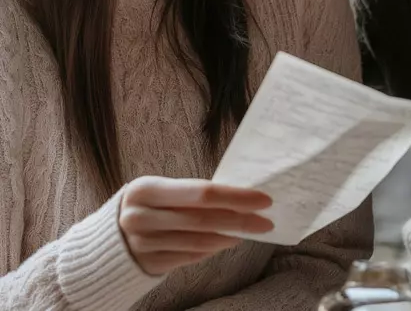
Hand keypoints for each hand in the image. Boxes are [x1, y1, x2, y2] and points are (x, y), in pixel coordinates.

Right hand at [119, 176, 272, 275]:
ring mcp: (142, 243)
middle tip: (266, 220)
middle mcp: (141, 216)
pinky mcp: (147, 264)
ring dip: (228, 236)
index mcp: (146, 189)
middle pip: (203, 219)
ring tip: (249, 231)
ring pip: (198, 242)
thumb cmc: (143, 207)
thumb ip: (189, 194)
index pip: (202, 192)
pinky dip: (211, 250)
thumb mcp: (158, 192)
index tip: (263, 198)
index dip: (235, 196)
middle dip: (240, 219)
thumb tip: (236, 195)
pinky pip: (188, 257)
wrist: (101, 242)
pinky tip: (226, 242)